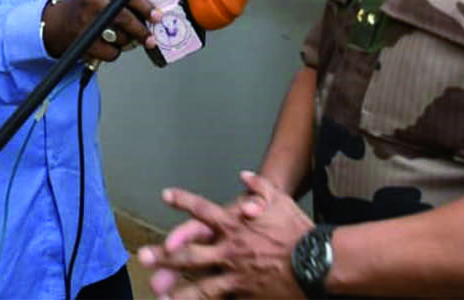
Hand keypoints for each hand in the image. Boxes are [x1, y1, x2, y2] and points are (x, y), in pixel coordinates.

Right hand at [41, 0, 159, 62]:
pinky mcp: (84, 41)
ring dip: (126, 41)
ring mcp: (86, 21)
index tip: (157, 16)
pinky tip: (106, 44)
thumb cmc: (88, 7)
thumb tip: (154, 13)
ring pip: (120, 36)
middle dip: (141, 30)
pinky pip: (112, 52)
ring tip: (117, 36)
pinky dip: (114, 52)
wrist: (59, 23)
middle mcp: (91, 0)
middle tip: (150, 38)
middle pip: (124, 17)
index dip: (145, 7)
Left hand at [138, 173, 312, 299]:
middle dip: (165, 255)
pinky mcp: (247, 295)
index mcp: (234, 225)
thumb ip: (260, 186)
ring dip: (179, 291)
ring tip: (159, 294)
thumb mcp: (279, 201)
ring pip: (201, 286)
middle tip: (143, 257)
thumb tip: (243, 176)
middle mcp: (230, 250)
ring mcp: (237, 276)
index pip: (202, 209)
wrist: (319, 263)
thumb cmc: (299, 231)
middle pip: (190, 253)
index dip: (183, 201)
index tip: (166, 195)